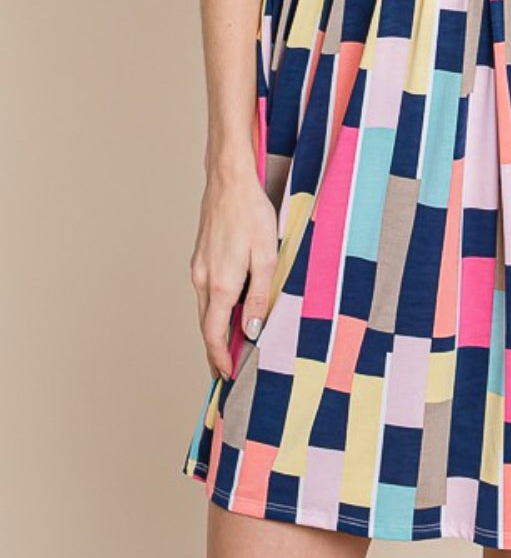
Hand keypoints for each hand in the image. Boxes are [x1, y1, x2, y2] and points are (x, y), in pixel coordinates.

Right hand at [189, 156, 277, 381]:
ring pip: (206, 307)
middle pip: (206, 324)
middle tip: (225, 371)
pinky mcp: (200, 256)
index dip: (219, 358)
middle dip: (215, 351)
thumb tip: (251, 330)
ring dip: (216, 329)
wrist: (229, 180)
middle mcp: (202, 279)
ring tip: (231, 347)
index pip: (213, 334)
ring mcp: (198, 267)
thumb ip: (258, 296)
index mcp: (220, 284)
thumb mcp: (265, 256)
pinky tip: (229, 310)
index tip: (225, 377)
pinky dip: (215, 308)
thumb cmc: (252, 213)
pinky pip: (206, 291)